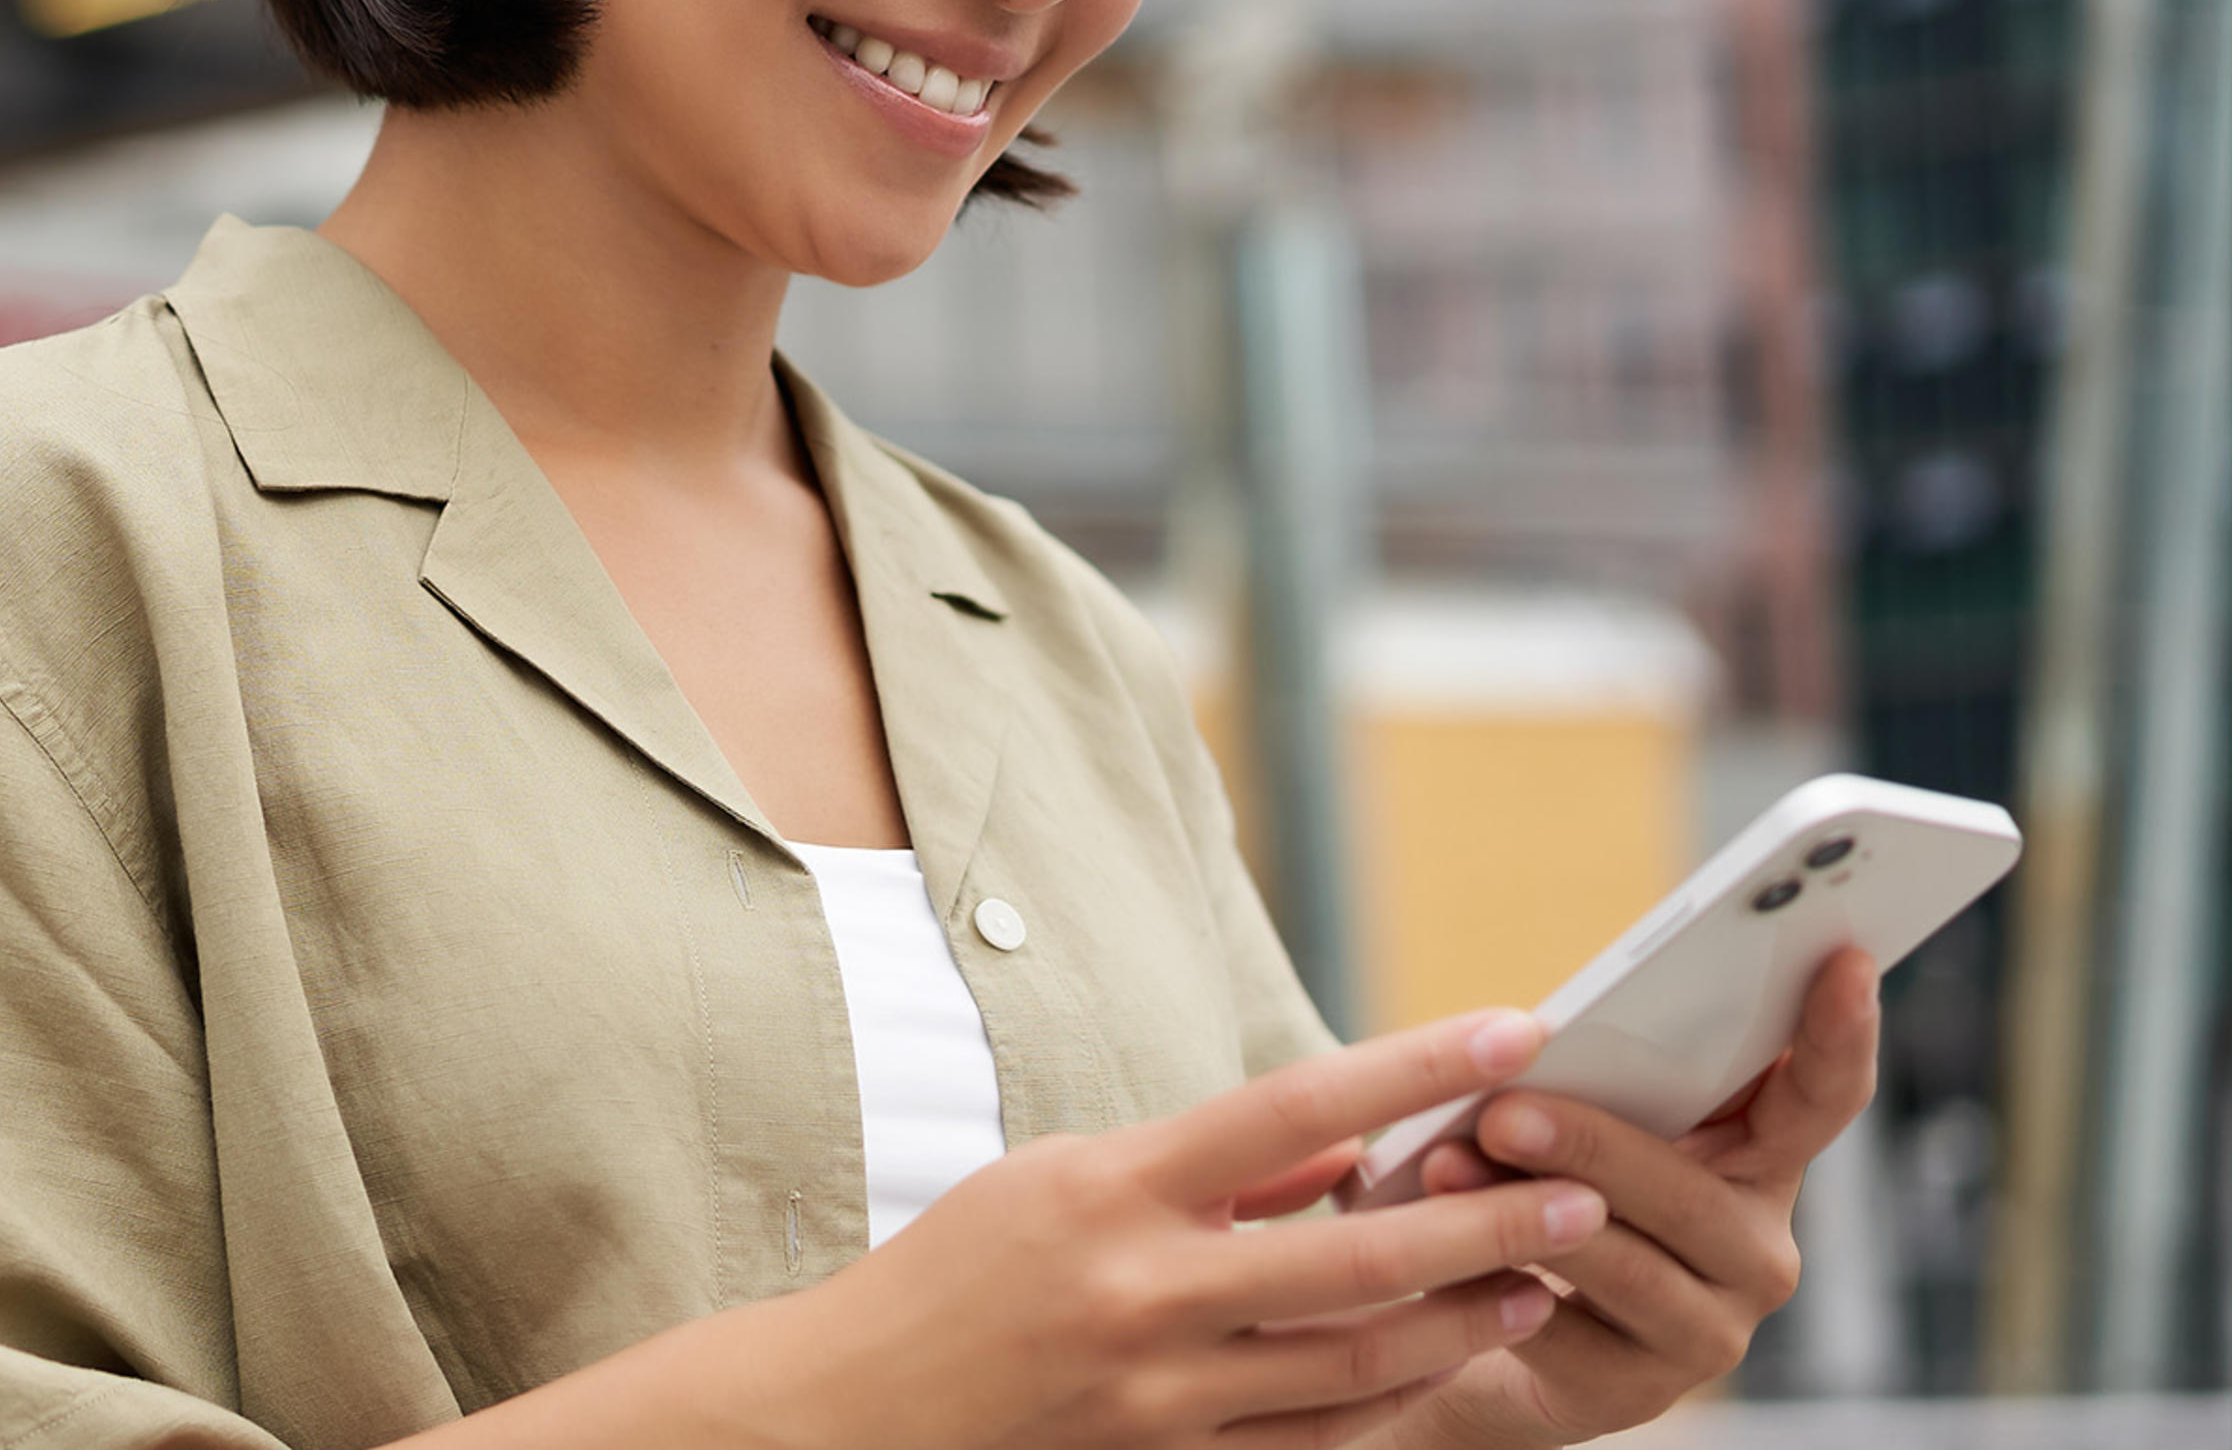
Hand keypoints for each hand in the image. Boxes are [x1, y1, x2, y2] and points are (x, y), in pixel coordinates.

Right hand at [762, 1008, 1601, 1449]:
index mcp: (1110, 1190)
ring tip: (1541, 1278)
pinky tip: (1453, 1362)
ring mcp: (1162, 1392)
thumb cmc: (958, 1272)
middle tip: (1581, 1192)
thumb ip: (1205, 1171)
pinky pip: (1320, 1435)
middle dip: (1486, 1223)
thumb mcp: (1060, 1177)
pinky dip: (1400, 1397)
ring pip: (1360, 1360)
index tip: (1513, 1033)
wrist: (862, 1407)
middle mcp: (1143, 1290)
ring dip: (1468, 1317)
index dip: (1413, 1067)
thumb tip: (1339, 1153)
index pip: (1292, 1107)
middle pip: (1357, 1256)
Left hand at [1397, 946, 1880, 1448]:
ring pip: (1624, 1263)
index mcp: (1758, 1163)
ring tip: (1446, 1167)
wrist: (1487, 1330)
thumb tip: (1531, 1034)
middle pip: (1693, 1193)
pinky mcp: (1633, 1391)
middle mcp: (1756, 1251)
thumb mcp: (1578, 1127)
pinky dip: (1493, 1283)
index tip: (1842, 954)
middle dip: (1594, 1146)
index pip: (1821, 1096)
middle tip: (1505, 1113)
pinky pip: (1561, 1330)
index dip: (1841, 1031)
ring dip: (1526, 1213)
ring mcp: (1707, 1330)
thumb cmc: (1542, 1191)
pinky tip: (1438, 1254)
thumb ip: (1593, 1081)